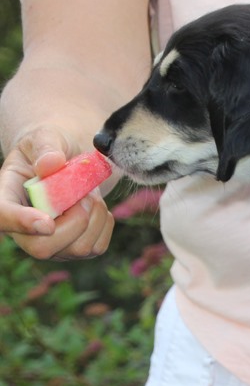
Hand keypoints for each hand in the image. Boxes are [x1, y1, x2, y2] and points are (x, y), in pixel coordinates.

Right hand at [0, 127, 113, 259]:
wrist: (70, 161)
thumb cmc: (51, 148)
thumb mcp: (45, 136)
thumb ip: (45, 147)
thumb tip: (50, 163)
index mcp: (7, 198)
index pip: (2, 217)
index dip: (21, 223)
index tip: (46, 222)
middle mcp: (25, 230)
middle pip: (43, 248)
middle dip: (74, 220)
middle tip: (83, 193)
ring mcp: (52, 244)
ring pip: (78, 248)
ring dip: (94, 216)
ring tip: (88, 194)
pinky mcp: (76, 249)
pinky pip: (97, 246)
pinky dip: (104, 223)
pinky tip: (95, 206)